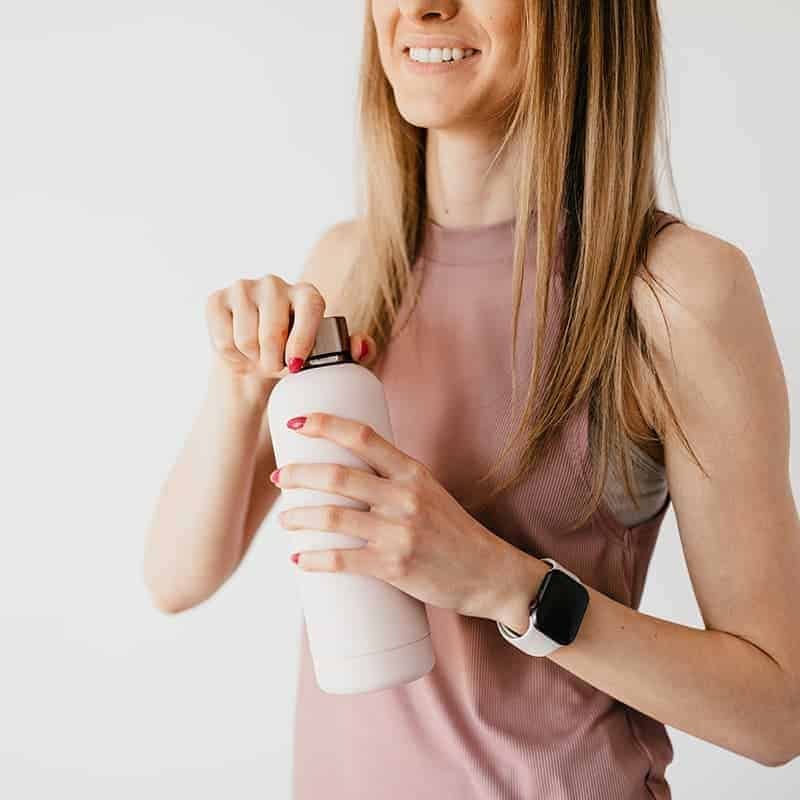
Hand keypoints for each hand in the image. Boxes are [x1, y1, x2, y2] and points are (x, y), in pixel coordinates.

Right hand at [204, 276, 375, 387]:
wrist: (255, 360)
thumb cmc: (295, 356)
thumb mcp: (326, 357)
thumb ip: (351, 352)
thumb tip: (360, 346)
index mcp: (307, 293)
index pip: (310, 307)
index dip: (303, 338)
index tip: (297, 364)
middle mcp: (274, 283)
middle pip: (273, 330)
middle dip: (273, 361)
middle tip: (276, 367)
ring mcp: (243, 288)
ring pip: (245, 339)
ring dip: (252, 360)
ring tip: (259, 359)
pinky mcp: (216, 299)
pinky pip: (222, 339)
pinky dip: (232, 356)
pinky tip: (240, 353)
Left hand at [271, 412, 539, 622]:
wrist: (489, 573)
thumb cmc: (453, 531)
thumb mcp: (428, 492)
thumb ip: (392, 480)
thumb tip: (345, 474)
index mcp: (412, 472)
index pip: (362, 436)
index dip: (324, 424)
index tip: (296, 422)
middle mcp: (405, 496)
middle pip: (338, 476)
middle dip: (299, 474)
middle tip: (279, 478)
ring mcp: (400, 532)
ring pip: (334, 517)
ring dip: (299, 517)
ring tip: (285, 521)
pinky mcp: (395, 567)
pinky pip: (343, 560)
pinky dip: (315, 558)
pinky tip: (299, 559)